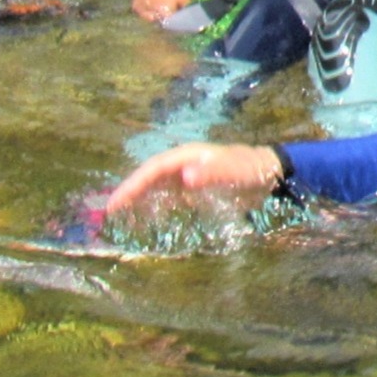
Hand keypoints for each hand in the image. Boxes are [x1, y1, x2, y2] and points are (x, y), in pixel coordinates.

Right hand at [102, 141, 284, 214]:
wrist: (267, 175)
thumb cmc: (249, 169)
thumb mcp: (232, 170)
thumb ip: (210, 172)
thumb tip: (185, 177)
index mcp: (187, 156)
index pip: (153, 169)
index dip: (133, 183)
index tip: (117, 200)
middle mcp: (182, 165)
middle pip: (149, 178)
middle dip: (129, 192)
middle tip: (108, 211)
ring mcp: (186, 178)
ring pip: (155, 188)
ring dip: (138, 200)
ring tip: (118, 218)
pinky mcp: (192, 192)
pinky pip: (167, 199)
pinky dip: (154, 208)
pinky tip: (144, 221)